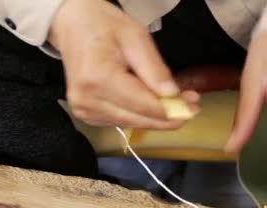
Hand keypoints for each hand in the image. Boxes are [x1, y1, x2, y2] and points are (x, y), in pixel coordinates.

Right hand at [49, 0, 198, 128]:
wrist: (72, 25)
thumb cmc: (104, 26)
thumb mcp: (136, 37)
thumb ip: (154, 69)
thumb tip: (173, 95)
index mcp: (98, 78)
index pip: (143, 105)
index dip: (172, 110)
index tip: (194, 106)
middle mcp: (88, 101)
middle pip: (140, 119)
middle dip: (169, 115)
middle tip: (193, 106)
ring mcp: (85, 111)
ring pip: (134, 123)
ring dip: (158, 117)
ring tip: (178, 102)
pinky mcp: (88, 116)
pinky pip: (124, 121)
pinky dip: (142, 115)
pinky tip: (155, 103)